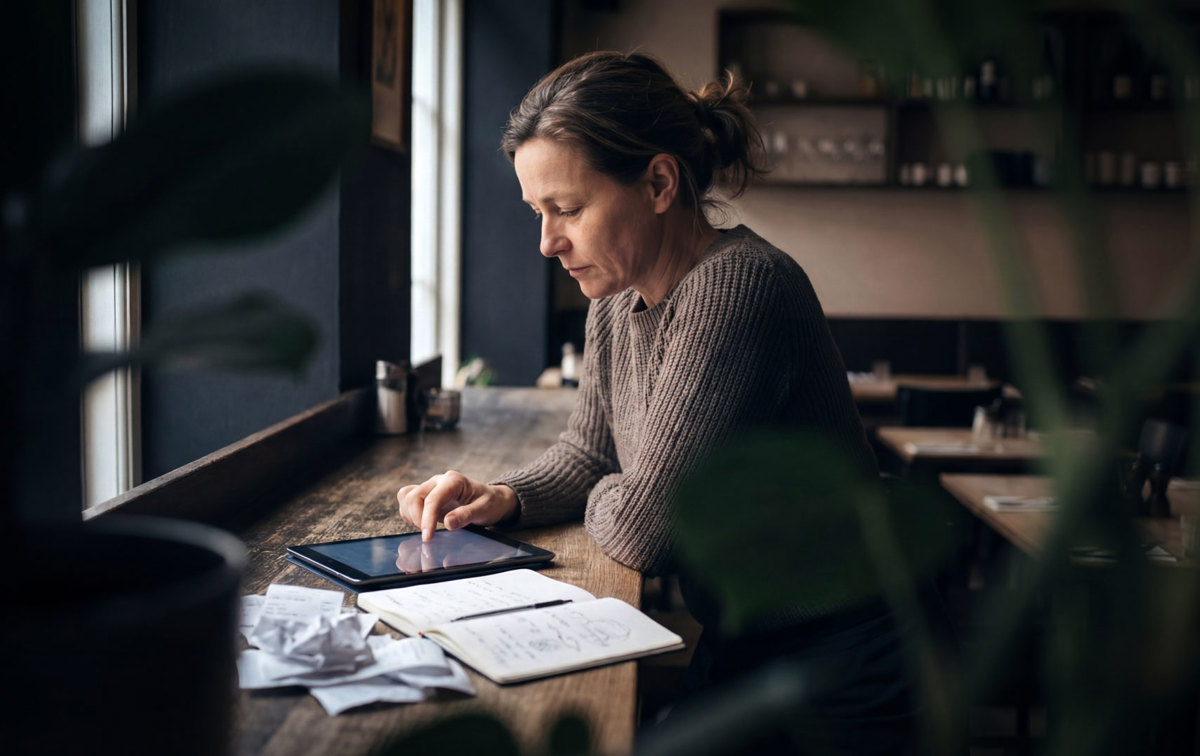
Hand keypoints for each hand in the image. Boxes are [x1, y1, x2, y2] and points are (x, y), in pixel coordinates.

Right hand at [396, 470, 518, 540]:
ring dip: (411, 515)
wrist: (493, 500)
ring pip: (406, 496)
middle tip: (429, 535)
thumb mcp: (484, 510)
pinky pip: (407, 501)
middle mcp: (439, 481)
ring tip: (427, 529)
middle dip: (417, 518)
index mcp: (453, 481)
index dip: (427, 519)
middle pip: (413, 496)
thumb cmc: (490, 503)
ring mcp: (431, 487)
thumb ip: (466, 515)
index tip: (428, 537)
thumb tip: (447, 523)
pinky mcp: (427, 496)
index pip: (432, 499)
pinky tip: (423, 524)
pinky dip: (409, 514)